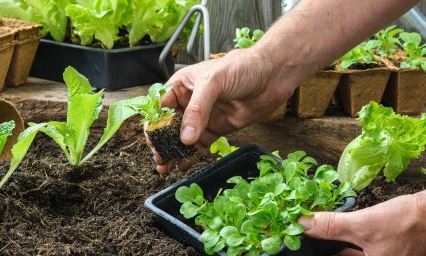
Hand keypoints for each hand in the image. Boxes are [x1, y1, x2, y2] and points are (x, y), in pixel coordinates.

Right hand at [150, 48, 300, 173]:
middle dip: (162, 142)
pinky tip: (183, 165)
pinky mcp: (219, 128)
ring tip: (166, 167)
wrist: (273, 75)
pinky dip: (191, 156)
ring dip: (174, 152)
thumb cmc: (242, 67)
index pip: (161, 106)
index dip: (154, 124)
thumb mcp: (214, 82)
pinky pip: (201, 144)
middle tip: (159, 158)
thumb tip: (185, 137)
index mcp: (183, 85)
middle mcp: (191, 101)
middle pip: (170, 126)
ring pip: (184, 138)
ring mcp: (205, 116)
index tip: (152, 140)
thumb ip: (198, 110)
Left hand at [297, 192, 425, 255]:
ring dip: (341, 247)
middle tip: (313, 238)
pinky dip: (354, 246)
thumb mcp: (364, 224)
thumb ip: (331, 227)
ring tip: (326, 236)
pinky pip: (365, 254)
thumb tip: (303, 224)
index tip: (305, 245)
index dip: (322, 252)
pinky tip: (347, 235)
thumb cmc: (408, 222)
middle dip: (332, 249)